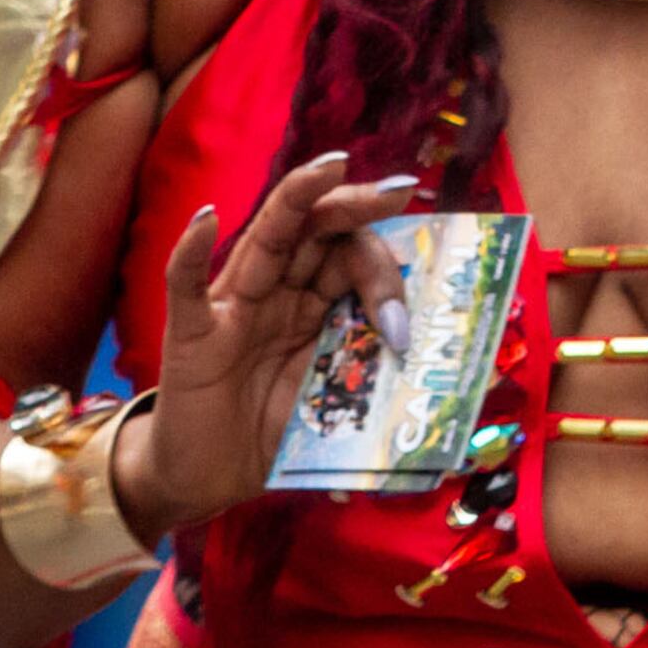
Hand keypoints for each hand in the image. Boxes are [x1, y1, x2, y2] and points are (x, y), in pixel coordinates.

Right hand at [111, 151, 421, 538]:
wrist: (204, 481)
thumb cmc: (269, 436)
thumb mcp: (335, 404)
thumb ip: (378, 380)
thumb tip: (462, 378)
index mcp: (311, 304)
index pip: (351, 258)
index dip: (384, 278)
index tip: (404, 325)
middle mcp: (275, 293)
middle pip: (318, 232)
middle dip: (357, 207)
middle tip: (399, 190)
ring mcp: (232, 309)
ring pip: (267, 239)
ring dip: (297, 198)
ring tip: (330, 166)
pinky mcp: (191, 337)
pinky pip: (186, 287)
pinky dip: (190, 252)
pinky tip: (208, 218)